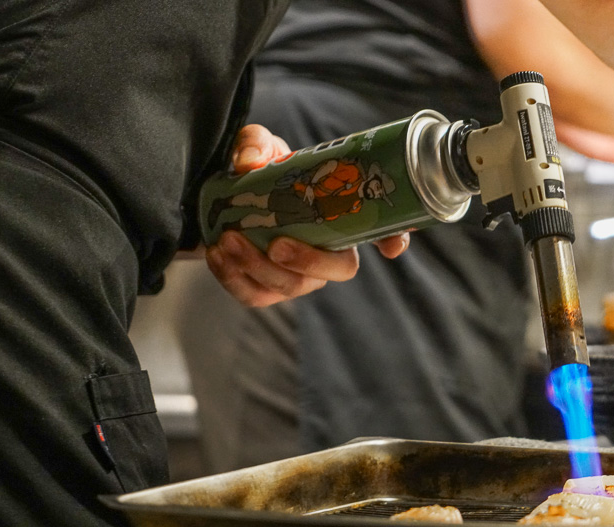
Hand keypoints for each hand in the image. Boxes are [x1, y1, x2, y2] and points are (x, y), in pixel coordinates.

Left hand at [205, 124, 409, 306]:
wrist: (221, 199)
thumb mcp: (259, 147)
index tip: (391, 247)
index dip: (394, 239)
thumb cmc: (258, 174)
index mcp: (342, 218)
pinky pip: (254, 296)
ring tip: (230, 239)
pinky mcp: (264, 290)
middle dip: (310, 262)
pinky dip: (233, 278)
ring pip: (291, 287)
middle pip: (338, 270)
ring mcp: (298, 276)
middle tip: (278, 244)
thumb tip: (250, 163)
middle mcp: (328, 252)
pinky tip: (218, 253)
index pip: (384, 230)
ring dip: (260, 268)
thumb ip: (256, 144)